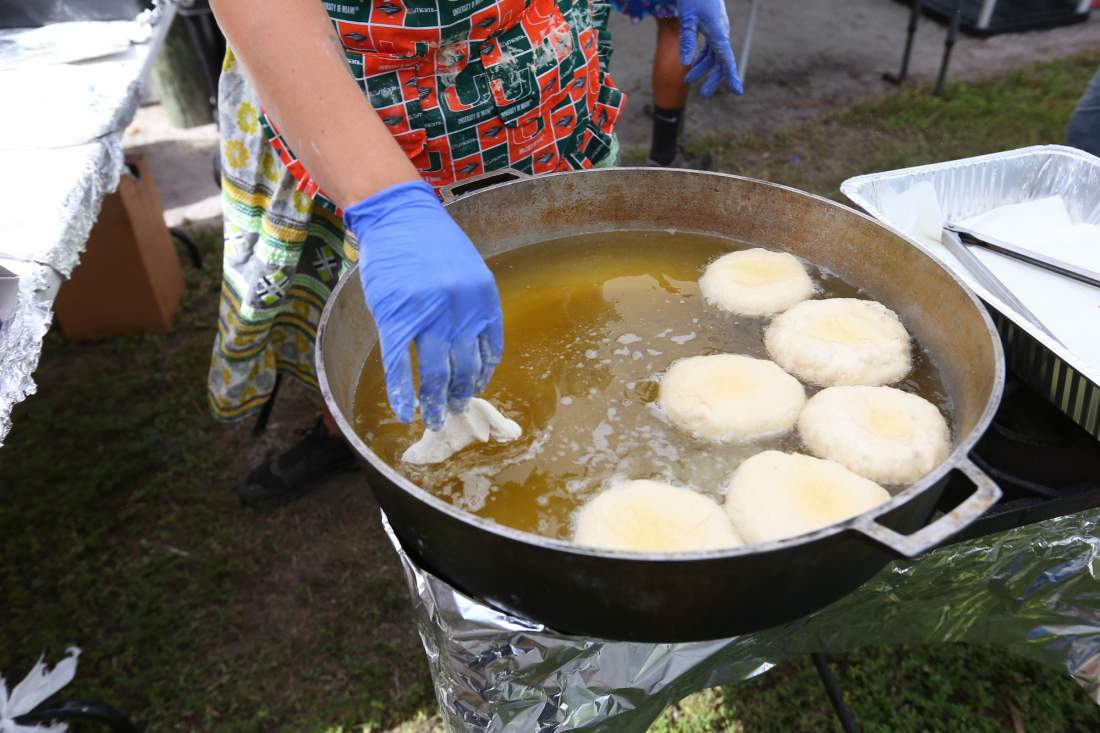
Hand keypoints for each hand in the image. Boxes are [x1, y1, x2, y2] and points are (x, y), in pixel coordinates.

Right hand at [344, 180, 503, 429]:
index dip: (481, 376)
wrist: (398, 215)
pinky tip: (402, 411)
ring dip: (434, 402)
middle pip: (464, 368)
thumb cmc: (431, 243)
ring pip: (435, 374)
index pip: (490, 350)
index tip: (474, 390)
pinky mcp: (395, 319)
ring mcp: (427, 316)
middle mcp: (460, 310)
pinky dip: (401, 393)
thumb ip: (472, 307)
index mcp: (483, 298)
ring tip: (433, 419)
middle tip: (454, 412)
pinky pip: (400, 367)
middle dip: (459, 396)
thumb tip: (472, 348)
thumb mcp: (467, 271)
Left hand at [677, 0, 742, 97]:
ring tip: (688, 80)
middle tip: (703, 95)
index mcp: (718, 32)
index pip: (726, 59)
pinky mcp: (712, 27)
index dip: (731, 76)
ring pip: (714, 55)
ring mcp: (717, 30)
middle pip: (720, 61)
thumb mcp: (687, 18)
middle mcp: (721, 33)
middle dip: (713, 78)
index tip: (738, 91)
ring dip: (702, 68)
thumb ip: (687, 40)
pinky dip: (702, 57)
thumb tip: (685, 63)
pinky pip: (710, 47)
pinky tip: (692, 64)